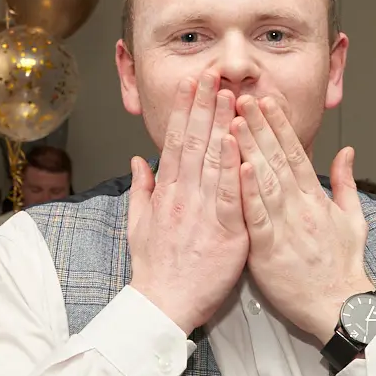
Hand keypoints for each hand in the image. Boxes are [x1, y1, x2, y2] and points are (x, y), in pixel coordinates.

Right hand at [127, 70, 248, 335]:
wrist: (162, 304)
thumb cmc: (154, 268)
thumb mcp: (138, 224)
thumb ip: (141, 189)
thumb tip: (140, 160)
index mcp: (166, 192)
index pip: (177, 141)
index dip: (185, 109)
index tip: (191, 83)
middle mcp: (182, 194)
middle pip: (194, 140)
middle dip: (204, 103)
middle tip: (213, 71)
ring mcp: (202, 210)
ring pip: (212, 159)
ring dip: (220, 123)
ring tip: (229, 92)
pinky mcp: (224, 230)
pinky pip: (229, 192)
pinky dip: (232, 165)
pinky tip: (236, 140)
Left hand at [233, 94, 372, 345]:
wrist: (340, 307)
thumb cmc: (343, 267)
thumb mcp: (354, 219)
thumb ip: (346, 183)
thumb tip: (347, 151)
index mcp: (316, 199)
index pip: (296, 153)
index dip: (280, 125)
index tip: (267, 100)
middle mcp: (301, 207)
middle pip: (277, 159)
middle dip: (259, 126)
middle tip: (242, 96)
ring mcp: (285, 227)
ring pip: (265, 180)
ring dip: (250, 149)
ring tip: (235, 120)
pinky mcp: (269, 251)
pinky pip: (257, 217)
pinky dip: (248, 193)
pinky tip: (239, 169)